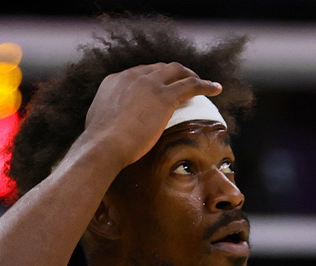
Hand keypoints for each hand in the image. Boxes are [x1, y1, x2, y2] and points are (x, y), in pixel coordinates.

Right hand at [82, 62, 222, 168]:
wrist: (104, 146)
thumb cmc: (100, 145)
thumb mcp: (99, 126)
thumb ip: (109, 121)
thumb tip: (110, 131)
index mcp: (115, 81)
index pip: (139, 74)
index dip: (153, 79)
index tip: (161, 88)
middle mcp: (132, 76)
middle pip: (159, 68)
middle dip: (173, 74)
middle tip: (183, 83)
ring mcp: (149, 84)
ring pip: (177, 71)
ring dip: (190, 76)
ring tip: (201, 83)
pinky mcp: (164, 96)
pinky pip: (191, 85)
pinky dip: (205, 85)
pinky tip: (216, 89)